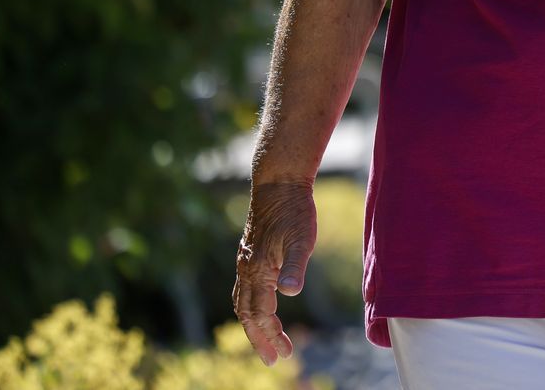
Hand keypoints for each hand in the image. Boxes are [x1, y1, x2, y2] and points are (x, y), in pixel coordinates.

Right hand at [232, 180, 317, 365]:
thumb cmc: (294, 210)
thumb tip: (290, 293)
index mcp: (258, 270)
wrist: (278, 185)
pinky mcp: (249, 256)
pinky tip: (264, 309)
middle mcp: (246, 270)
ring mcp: (245, 263)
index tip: (284, 354)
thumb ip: (296, 266)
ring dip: (255, 326)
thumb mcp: (302, 238)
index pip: (262, 313)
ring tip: (270, 341)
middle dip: (260, 339)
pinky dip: (251, 307)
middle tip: (275, 358)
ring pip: (243, 303)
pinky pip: (244, 290)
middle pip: (247, 314)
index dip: (271, 335)